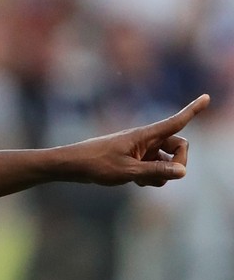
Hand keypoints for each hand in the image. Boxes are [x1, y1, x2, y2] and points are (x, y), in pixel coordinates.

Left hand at [70, 94, 209, 186]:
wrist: (71, 165)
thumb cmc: (96, 165)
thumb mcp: (127, 172)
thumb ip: (156, 172)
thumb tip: (183, 172)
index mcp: (145, 135)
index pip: (175, 122)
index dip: (192, 110)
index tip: (207, 97)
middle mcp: (146, 140)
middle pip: (178, 147)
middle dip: (178, 162)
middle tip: (170, 176)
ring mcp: (141, 150)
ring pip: (166, 161)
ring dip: (162, 173)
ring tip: (142, 181)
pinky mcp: (135, 159)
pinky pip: (154, 168)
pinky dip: (151, 176)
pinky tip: (136, 182)